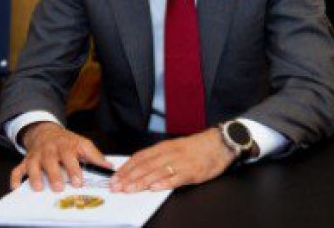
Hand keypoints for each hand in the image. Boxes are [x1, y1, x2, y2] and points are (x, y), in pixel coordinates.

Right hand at [10, 122, 111, 191]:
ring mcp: (37, 156)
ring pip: (33, 165)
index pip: (70, 156)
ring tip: (39, 188)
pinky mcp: (26, 161)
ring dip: (35, 177)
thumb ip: (95, 156)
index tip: (78, 181)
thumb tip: (109, 167)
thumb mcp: (82, 144)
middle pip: (50, 161)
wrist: (46, 132)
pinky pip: (18, 169)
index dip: (74, 169)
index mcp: (65, 146)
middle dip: (54, 174)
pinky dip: (15, 178)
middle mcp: (50, 150)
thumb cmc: (67, 141)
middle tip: (59, 187)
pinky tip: (16, 188)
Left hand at [110, 128, 236, 192]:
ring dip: (141, 182)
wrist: (218, 143)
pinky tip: (154, 188)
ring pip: (157, 172)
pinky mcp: (192, 171)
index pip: (140, 157)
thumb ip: (158, 157)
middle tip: (116, 186)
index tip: (114, 177)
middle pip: (145, 165)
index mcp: (163, 147)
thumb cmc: (195, 147)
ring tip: (129, 189)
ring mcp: (180, 162)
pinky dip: (164, 183)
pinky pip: (176, 178)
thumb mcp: (173, 148)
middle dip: (128, 177)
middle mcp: (169, 153)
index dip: (126, 168)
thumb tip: (138, 168)